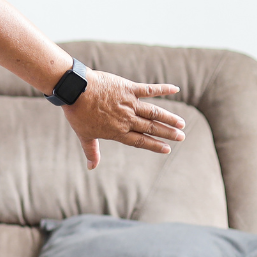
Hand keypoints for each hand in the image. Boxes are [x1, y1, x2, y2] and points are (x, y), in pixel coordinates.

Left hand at [61, 70, 185, 169]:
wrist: (75, 90)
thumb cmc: (78, 113)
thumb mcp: (84, 135)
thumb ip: (91, 151)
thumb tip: (91, 167)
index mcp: (118, 131)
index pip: (140, 141)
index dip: (154, 145)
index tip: (167, 149)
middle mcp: (127, 119)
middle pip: (151, 128)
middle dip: (167, 133)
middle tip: (181, 137)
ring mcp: (129, 104)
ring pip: (154, 112)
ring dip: (169, 118)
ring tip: (181, 123)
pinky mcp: (128, 89)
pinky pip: (149, 90)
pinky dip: (163, 89)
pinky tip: (176, 89)